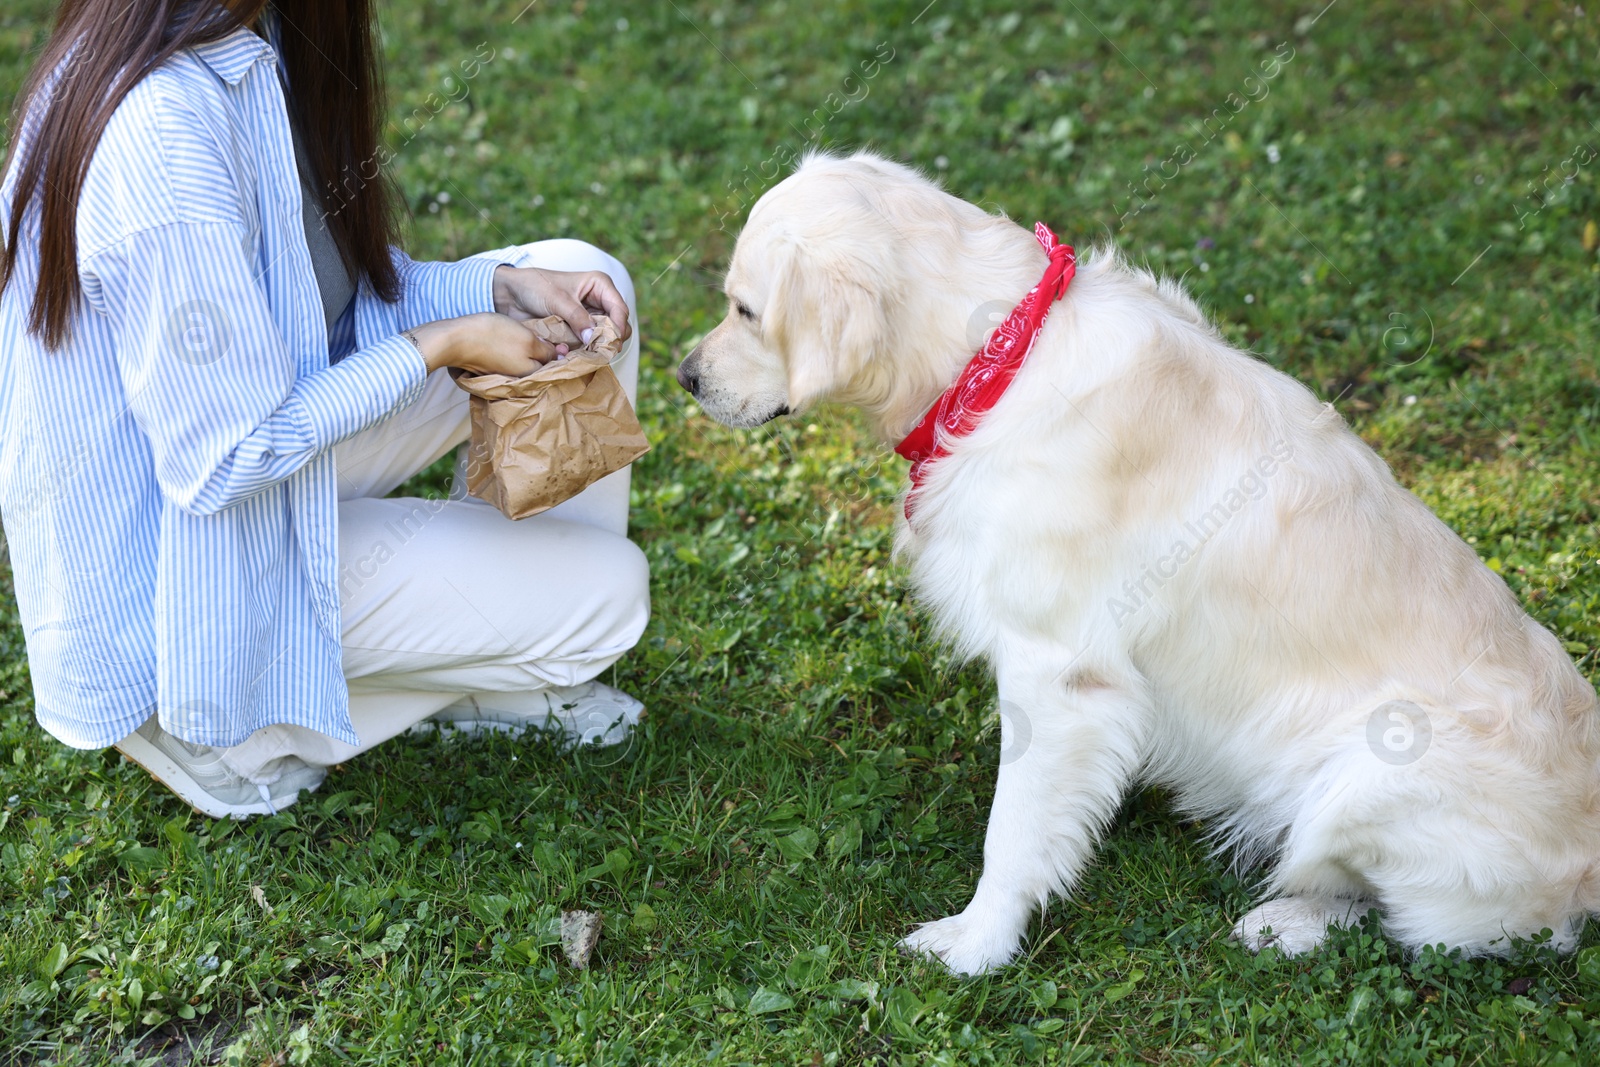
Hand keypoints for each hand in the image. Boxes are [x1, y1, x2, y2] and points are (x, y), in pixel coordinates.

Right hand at [408, 313, 558, 376]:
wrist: (455, 339)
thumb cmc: (494, 336)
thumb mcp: (527, 340)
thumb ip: (546, 350)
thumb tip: (560, 354)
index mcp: (531, 375)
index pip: (555, 367)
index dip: (562, 353)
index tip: (567, 341)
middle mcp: (520, 379)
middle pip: (540, 366)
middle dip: (548, 355)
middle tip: (554, 337)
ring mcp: (505, 373)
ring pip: (526, 362)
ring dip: (532, 352)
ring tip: (538, 335)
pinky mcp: (493, 366)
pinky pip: (512, 360)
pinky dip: (517, 352)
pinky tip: (517, 340)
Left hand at [492, 265, 631, 342]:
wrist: (510, 294)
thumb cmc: (534, 286)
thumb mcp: (557, 299)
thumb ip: (577, 317)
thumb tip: (593, 338)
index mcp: (599, 285)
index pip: (619, 309)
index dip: (618, 327)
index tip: (611, 343)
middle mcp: (598, 301)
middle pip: (617, 326)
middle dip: (610, 340)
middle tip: (599, 352)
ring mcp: (589, 317)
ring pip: (604, 338)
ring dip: (598, 348)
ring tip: (587, 355)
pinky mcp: (578, 330)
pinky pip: (589, 344)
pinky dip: (585, 351)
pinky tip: (578, 355)